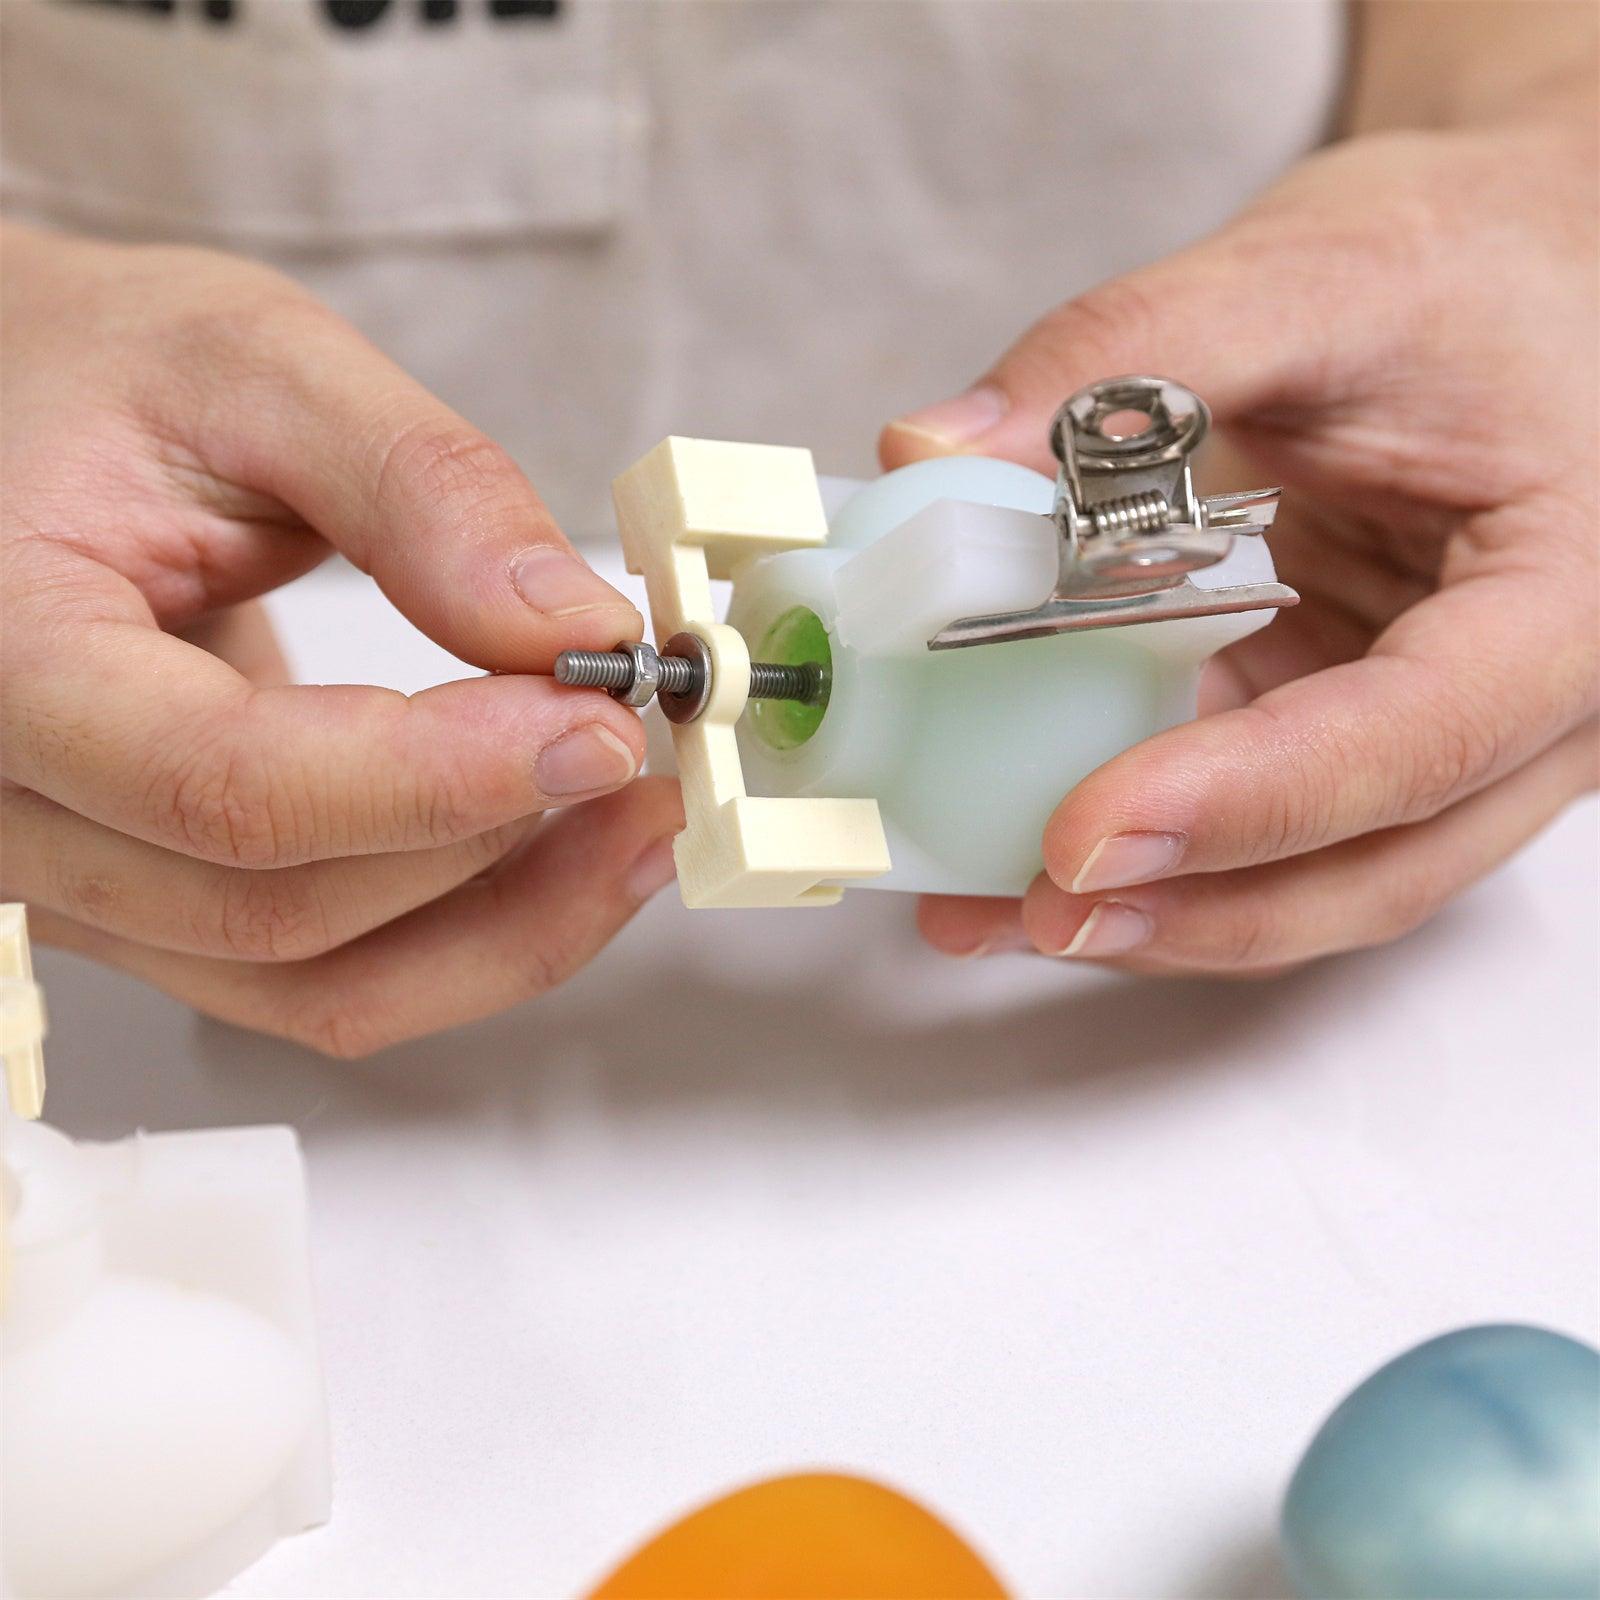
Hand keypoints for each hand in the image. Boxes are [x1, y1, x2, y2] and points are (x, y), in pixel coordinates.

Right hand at [1, 226, 680, 1053]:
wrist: (2, 423)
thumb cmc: (85, 375)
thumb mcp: (254, 365)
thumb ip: (423, 490)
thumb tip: (574, 632)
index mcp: (2, 657)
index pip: (229, 785)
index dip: (438, 777)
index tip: (602, 723)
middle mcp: (12, 806)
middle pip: (284, 910)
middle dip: (502, 843)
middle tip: (648, 751)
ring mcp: (74, 879)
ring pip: (316, 980)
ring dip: (509, 919)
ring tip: (637, 820)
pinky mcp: (147, 904)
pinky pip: (320, 979)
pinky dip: (461, 938)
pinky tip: (560, 858)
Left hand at [884, 93, 1596, 974]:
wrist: (1519, 278)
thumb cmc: (1465, 268)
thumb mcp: (1314, 271)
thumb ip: (1129, 351)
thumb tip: (932, 447)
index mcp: (1569, 596)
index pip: (1416, 738)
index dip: (1246, 803)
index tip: (1087, 832)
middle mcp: (1532, 705)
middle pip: (1372, 866)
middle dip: (1192, 910)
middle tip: (1029, 910)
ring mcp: (1448, 740)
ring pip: (1316, 880)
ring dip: (1158, 913)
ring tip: (997, 912)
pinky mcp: (1359, 734)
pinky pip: (1264, 831)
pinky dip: (1154, 854)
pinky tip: (1029, 852)